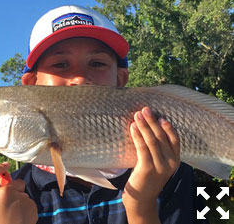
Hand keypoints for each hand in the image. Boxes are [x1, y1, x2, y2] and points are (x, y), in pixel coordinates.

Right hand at [0, 163, 37, 223]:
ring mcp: (19, 198)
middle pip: (15, 182)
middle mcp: (5, 192)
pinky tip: (21, 219)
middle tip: (10, 204)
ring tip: (14, 216)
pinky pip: (29, 203)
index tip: (4, 166)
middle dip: (16, 189)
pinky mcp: (30, 205)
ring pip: (23, 194)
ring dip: (21, 201)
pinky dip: (27, 210)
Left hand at [122, 107, 179, 223]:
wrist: (141, 199)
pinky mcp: (147, 168)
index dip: (168, 127)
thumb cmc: (147, 178)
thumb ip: (157, 150)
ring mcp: (160, 166)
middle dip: (153, 121)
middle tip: (145, 109)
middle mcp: (170, 162)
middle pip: (162, 137)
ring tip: (137, 114)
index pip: (175, 140)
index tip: (160, 116)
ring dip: (144, 125)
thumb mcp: (157, 163)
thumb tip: (148, 128)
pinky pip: (142, 148)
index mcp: (175, 160)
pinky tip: (132, 127)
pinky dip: (137, 135)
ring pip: (152, 140)